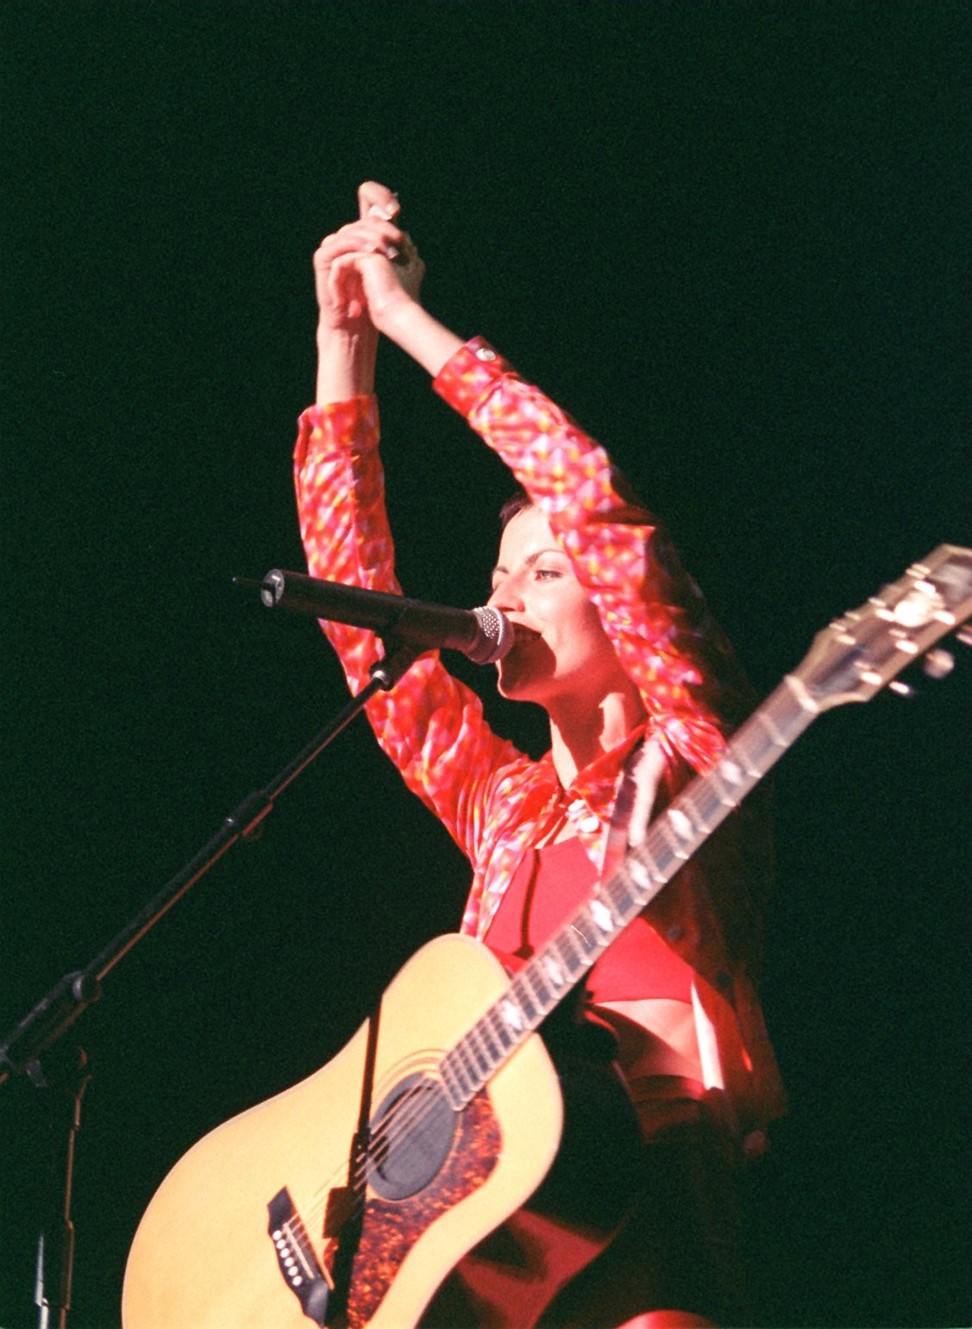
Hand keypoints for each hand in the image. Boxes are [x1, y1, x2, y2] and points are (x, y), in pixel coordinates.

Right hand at [314, 182, 423, 335]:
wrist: (357, 323)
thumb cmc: (374, 298)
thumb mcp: (390, 270)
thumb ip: (395, 250)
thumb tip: (407, 233)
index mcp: (362, 233)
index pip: (367, 197)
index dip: (380, 196)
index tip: (396, 210)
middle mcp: (347, 235)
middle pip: (366, 218)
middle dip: (385, 229)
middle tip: (400, 242)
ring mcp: (334, 245)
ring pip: (354, 230)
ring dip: (374, 239)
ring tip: (389, 253)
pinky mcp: (324, 258)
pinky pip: (340, 244)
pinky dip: (357, 247)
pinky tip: (372, 255)